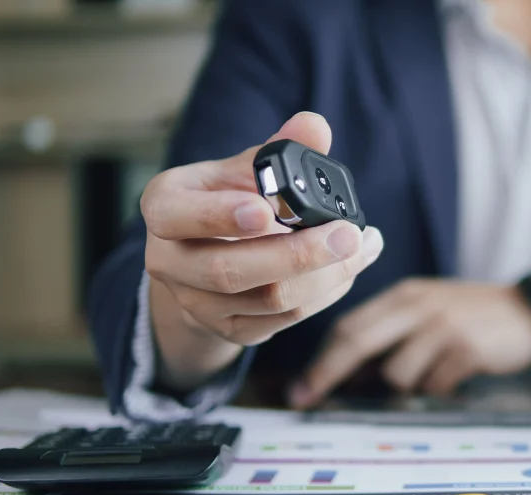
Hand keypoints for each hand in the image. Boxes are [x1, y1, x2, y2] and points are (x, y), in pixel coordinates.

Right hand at [141, 112, 383, 389]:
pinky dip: (325, 294)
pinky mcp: (230, 330)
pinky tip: (348, 268)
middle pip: (229, 271)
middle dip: (297, 255)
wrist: (208, 256)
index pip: (175, 215)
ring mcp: (198, 303)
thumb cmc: (229, 199)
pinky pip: (284, 320)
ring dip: (327, 276)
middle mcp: (170, 261)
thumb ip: (278, 150)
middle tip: (347, 234)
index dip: (218, 215)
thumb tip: (315, 126)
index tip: (265, 209)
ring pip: (267, 300)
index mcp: (166, 207)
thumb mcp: (244, 168)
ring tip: (364, 245)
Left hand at [289, 279, 530, 406]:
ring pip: (396, 372)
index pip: (351, 324)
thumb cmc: (473, 313)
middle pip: (357, 341)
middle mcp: (419, 306)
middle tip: (308, 398)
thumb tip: (351, 370)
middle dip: (328, 373)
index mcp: (405, 295)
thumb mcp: (430, 306)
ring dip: (405, 385)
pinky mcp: (466, 349)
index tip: (303, 386)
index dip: (322, 358)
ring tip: (431, 373)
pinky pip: (433, 384)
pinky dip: (437, 388)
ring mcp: (443, 326)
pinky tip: (454, 376)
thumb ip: (393, 328)